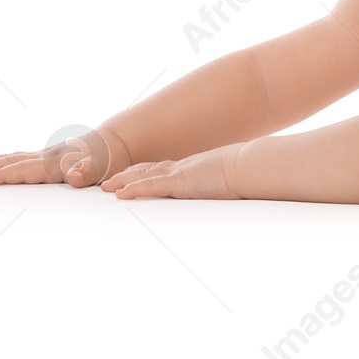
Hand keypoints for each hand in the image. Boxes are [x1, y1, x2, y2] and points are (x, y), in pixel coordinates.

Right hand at [0, 126, 132, 187]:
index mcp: (55, 163)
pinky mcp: (47, 158)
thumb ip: (88, 172)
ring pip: (12, 159)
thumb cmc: (111, 160)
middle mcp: (46, 157)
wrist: (117, 142)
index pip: (24, 170)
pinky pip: (19, 159)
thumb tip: (74, 174)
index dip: (2, 176)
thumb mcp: (103, 168)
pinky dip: (3, 162)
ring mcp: (45, 156)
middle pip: (12, 163)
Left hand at [99, 143, 244, 199]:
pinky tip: (121, 194)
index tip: (130, 176)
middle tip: (108, 182)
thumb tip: (227, 189)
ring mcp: (181, 173)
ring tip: (106, 188)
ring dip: (123, 182)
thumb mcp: (229, 178)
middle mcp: (183, 167)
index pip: (162, 169)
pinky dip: (135, 189)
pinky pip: (153, 186)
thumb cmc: (246, 172)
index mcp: (193, 168)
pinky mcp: (182, 182)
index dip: (144, 172)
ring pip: (144, 176)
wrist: (252, 165)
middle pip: (147, 170)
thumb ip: (221, 183)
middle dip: (126, 175)